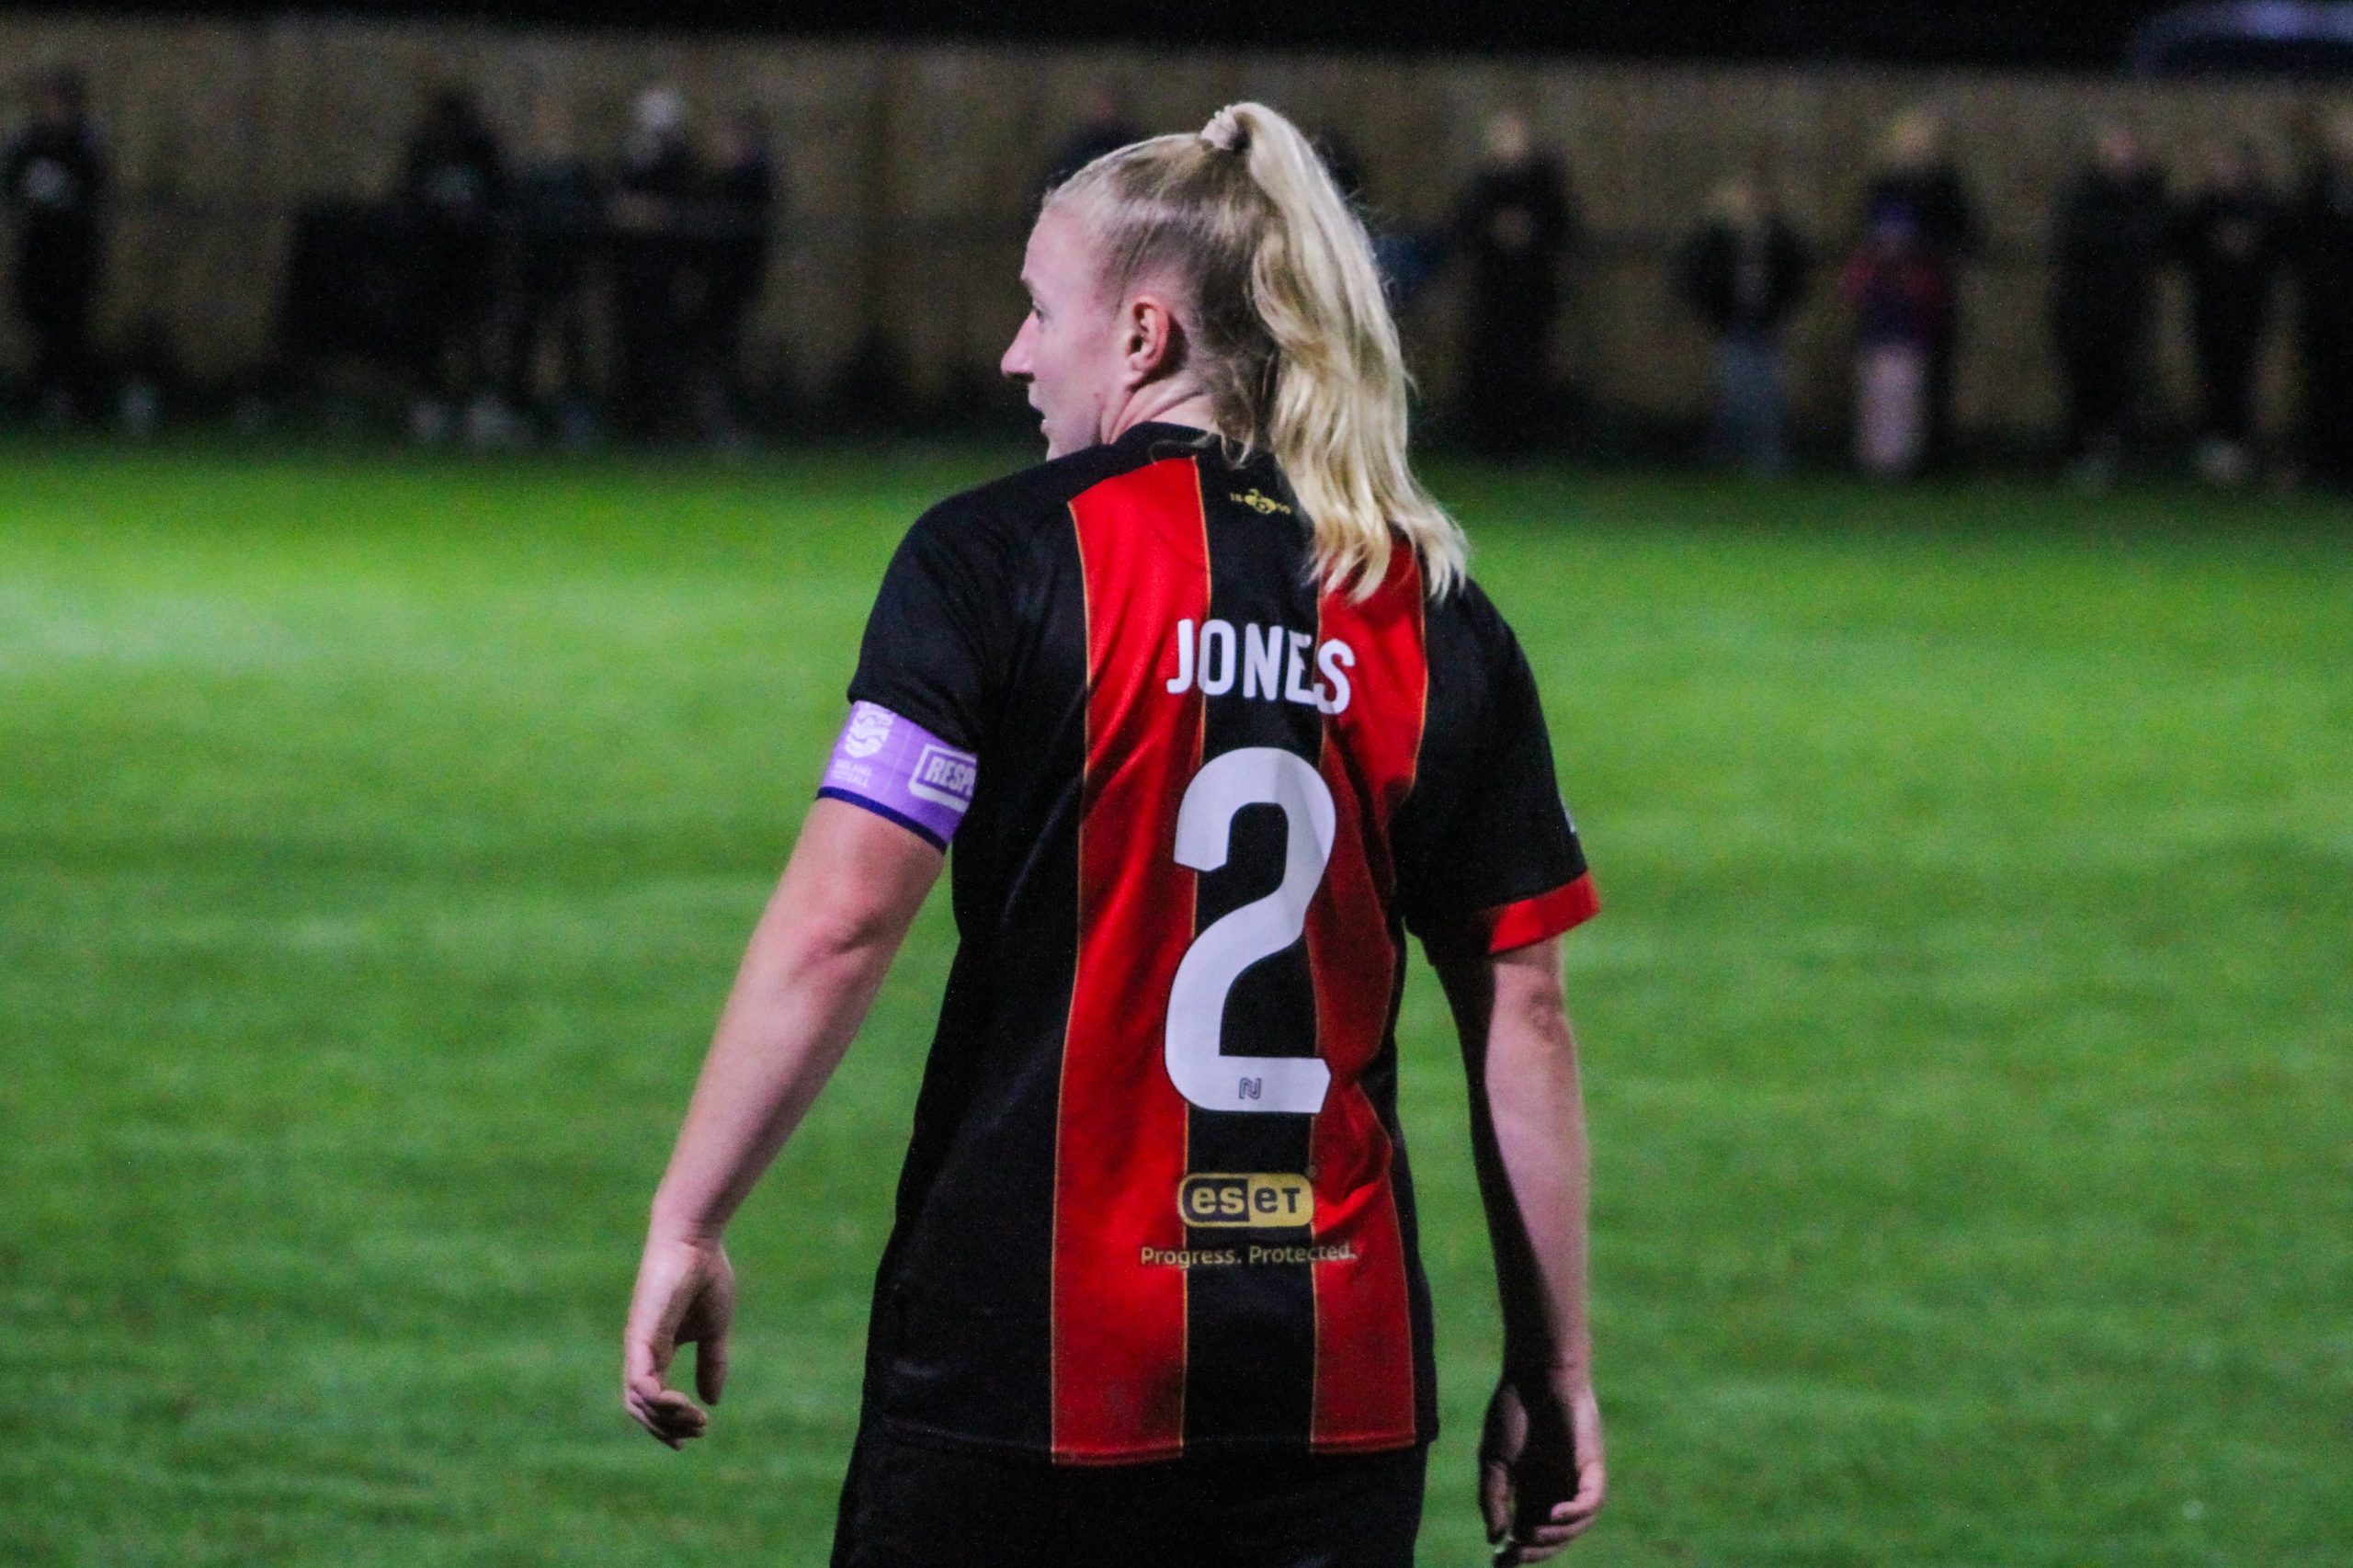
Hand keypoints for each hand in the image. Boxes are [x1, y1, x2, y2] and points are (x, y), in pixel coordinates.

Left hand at [622, 1229, 735, 1447]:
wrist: (695, 1242)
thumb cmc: (704, 1277)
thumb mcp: (714, 1330)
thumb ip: (712, 1363)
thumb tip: (711, 1400)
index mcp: (656, 1352)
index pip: (652, 1400)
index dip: (670, 1422)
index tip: (700, 1430)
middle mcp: (641, 1354)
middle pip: (640, 1408)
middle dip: (667, 1428)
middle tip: (699, 1430)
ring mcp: (638, 1346)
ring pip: (637, 1401)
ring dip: (667, 1419)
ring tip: (696, 1420)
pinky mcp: (640, 1337)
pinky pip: (639, 1381)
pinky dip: (657, 1400)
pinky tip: (682, 1403)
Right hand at [1479, 1366, 1604, 1562]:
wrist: (1535, 1374)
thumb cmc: (1513, 1410)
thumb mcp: (1493, 1460)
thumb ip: (1493, 1497)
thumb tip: (1496, 1538)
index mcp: (1533, 1491)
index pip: (1530, 1533)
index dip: (1516, 1552)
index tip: (1497, 1564)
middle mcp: (1558, 1490)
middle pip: (1554, 1537)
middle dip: (1535, 1551)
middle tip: (1514, 1556)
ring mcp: (1576, 1479)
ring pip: (1576, 1525)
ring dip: (1555, 1537)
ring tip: (1529, 1534)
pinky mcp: (1592, 1466)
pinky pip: (1591, 1501)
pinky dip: (1575, 1514)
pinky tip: (1553, 1515)